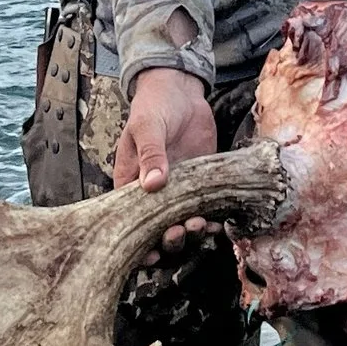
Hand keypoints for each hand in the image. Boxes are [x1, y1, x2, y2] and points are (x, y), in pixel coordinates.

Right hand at [113, 65, 220, 243]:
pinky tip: (216, 224)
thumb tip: (153, 184)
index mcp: (130, 184)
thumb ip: (151, 154)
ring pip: (183, 227)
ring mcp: (178, 193)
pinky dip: (210, 223)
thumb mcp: (147, 127)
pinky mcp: (200, 186)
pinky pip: (204, 211)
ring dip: (191, 235)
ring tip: (200, 225)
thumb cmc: (153, 106)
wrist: (180, 91)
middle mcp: (153, 195)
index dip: (138, 246)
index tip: (151, 254)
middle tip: (181, 230)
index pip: (129, 224)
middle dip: (170, 240)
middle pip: (158, 232)